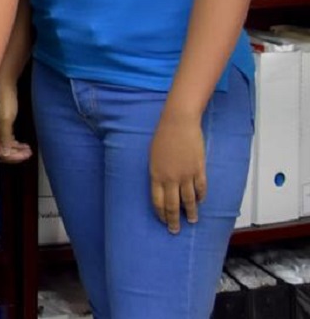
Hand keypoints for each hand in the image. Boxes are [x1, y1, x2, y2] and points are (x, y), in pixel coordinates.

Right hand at [0, 77, 31, 163]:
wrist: (4, 78)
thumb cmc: (4, 97)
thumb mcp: (6, 118)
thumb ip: (5, 137)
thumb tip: (5, 154)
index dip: (12, 156)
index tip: (26, 154)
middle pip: (0, 150)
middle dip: (15, 154)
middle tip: (28, 152)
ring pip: (3, 145)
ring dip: (16, 149)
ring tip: (27, 149)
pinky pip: (5, 138)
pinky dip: (14, 142)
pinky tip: (22, 143)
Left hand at [149, 113, 206, 233]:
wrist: (178, 123)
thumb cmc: (162, 136)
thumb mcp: (153, 156)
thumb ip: (157, 172)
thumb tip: (162, 186)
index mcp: (156, 175)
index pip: (158, 201)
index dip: (161, 213)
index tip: (163, 221)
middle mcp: (170, 178)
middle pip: (173, 205)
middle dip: (174, 220)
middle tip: (175, 230)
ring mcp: (186, 175)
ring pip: (189, 200)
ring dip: (191, 212)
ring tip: (192, 220)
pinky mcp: (199, 170)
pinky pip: (201, 188)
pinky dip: (201, 197)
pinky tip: (201, 202)